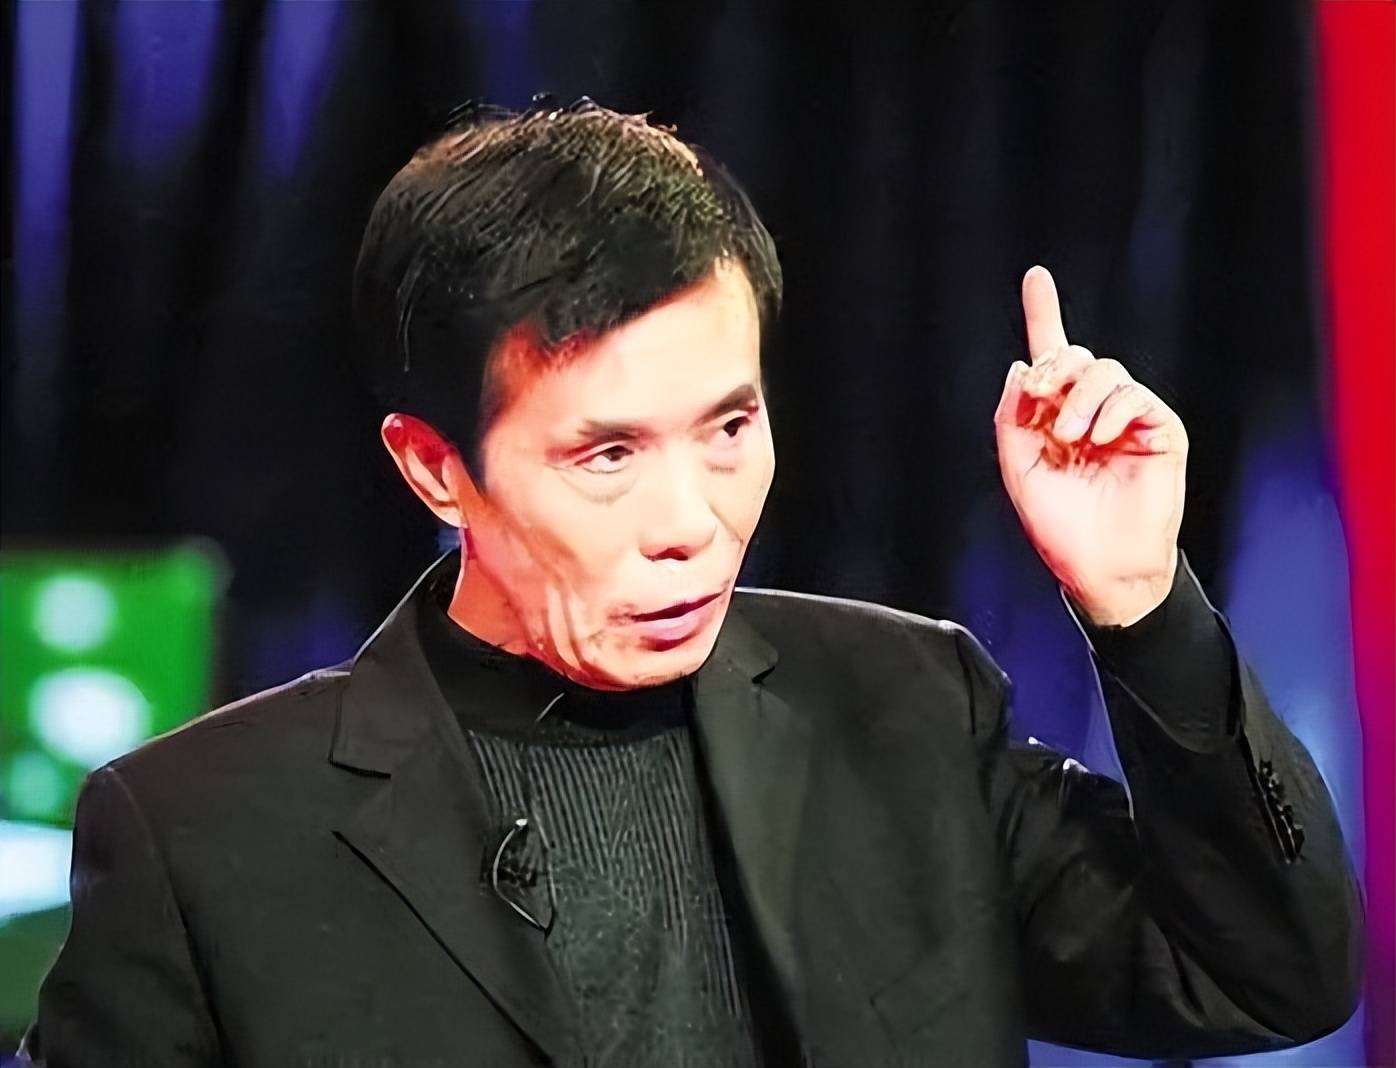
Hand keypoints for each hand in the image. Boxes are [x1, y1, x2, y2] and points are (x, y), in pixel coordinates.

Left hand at [994, 266, 1187, 625]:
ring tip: (1069, 436)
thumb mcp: (1019, 469)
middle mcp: (1091, 410)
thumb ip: (1012, 418)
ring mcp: (1127, 418)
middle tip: (1038, 395)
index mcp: (1055, 416)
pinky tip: (1099, 438)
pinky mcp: (1159, 430)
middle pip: (1074, 355)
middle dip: (1053, 365)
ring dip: (1079, 397)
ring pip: (1104, 370)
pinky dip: (1111, 411)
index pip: (1050, 356)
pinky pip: (1134, 396)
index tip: (1036, 276)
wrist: (1100, 565)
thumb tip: (1020, 366)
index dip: (1044, 313)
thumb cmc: (1060, 527)